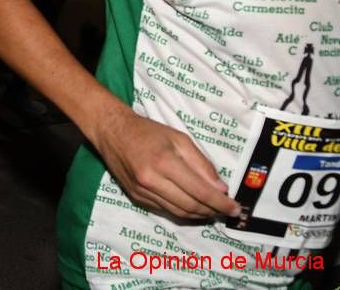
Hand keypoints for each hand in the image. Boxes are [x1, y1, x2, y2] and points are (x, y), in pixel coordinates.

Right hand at [93, 108, 240, 219]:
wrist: (111, 132)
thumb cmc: (147, 131)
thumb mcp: (179, 138)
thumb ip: (201, 164)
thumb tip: (220, 188)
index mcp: (164, 162)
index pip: (200, 191)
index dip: (221, 203)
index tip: (236, 208)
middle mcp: (151, 180)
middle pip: (190, 206)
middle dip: (213, 211)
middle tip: (227, 210)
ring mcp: (142, 191)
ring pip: (178, 212)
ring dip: (199, 214)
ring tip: (213, 210)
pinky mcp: (136, 197)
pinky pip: (164, 210)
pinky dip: (182, 211)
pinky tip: (192, 206)